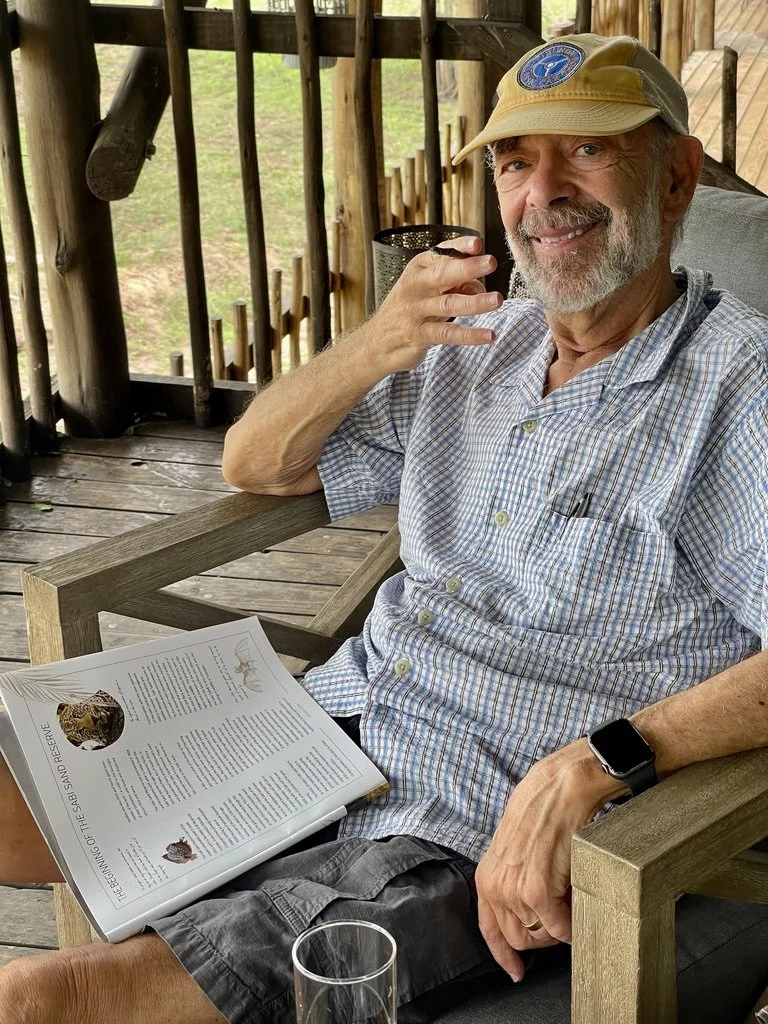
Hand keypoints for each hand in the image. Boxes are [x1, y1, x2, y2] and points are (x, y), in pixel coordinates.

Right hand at [363, 233, 502, 376]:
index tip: (477, 243)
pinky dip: (469, 335)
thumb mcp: (426, 289)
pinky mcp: (418, 335)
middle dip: (467, 267)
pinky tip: (489, 335)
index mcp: (417, 269)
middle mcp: (414, 286)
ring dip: (474, 302)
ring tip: (498, 300)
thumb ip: (453, 283)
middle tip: (491, 262)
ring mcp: (415, 311)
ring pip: (448, 304)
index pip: (440, 253)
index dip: (459, 247)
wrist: (376, 343)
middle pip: (443, 274)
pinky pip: (447, 334)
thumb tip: (480, 285)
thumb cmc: (409, 310)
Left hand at [474, 739, 620, 981]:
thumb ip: (512, 877)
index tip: (515, 971)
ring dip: (559, 925)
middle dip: (543, 933)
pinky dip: (572, 922)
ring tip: (569, 896)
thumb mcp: (515, 845)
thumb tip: (527, 911)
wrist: (562, 786)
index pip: (489, 929)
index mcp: (486, 875)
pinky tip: (577, 900)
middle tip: (561, 911)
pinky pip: (558, 928)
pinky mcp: (536, 891)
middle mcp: (494, 886)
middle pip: (519, 938)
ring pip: (540, 935)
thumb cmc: (543, 809)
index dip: (503, 954)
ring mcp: (513, 890)